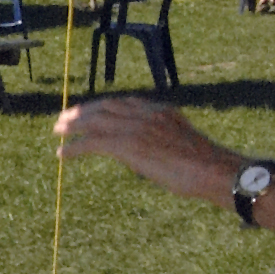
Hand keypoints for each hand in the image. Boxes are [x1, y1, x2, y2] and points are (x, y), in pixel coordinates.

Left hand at [54, 96, 244, 201]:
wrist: (216, 171)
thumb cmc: (208, 167)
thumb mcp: (183, 145)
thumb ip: (164, 142)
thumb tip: (150, 155)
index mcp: (160, 110)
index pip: (124, 102)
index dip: (101, 106)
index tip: (87, 111)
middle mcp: (147, 113)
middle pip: (106, 107)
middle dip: (83, 112)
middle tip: (64, 119)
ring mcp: (138, 127)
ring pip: (96, 121)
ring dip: (73, 126)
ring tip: (58, 132)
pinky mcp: (130, 145)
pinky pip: (94, 143)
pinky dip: (75, 147)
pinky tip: (62, 154)